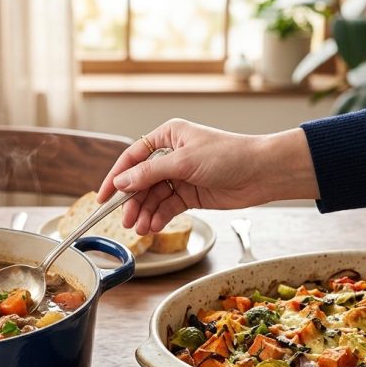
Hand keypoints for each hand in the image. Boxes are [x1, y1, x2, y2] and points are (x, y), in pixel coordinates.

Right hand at [96, 119, 317, 233]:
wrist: (262, 172)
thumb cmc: (229, 155)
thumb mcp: (184, 162)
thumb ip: (150, 174)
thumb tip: (121, 182)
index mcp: (167, 137)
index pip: (132, 158)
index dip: (116, 177)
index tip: (103, 197)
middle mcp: (171, 156)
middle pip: (141, 181)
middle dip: (132, 202)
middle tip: (125, 221)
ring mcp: (181, 176)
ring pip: (154, 197)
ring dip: (146, 213)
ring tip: (141, 229)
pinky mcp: (191, 194)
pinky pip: (168, 207)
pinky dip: (159, 217)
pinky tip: (153, 227)